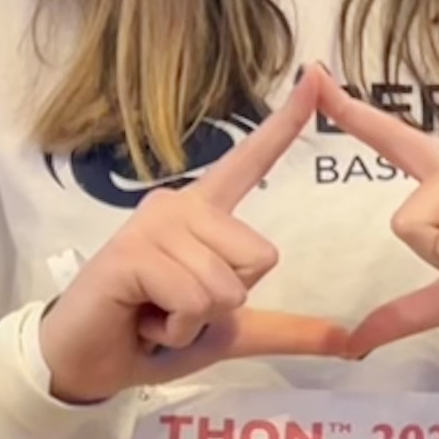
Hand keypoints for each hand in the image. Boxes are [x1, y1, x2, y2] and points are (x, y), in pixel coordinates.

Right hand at [33, 67, 355, 401]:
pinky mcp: (132, 252)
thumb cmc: (152, 336)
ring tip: (156, 314)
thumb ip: (287, 329)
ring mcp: (154, 223)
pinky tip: (142, 320)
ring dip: (196, 321)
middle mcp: (180, 204)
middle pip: (261, 258)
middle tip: (176, 308)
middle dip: (228, 304)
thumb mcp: (230, 332)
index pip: (251, 163)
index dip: (285, 124)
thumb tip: (350, 342)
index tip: (316, 73)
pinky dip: (175, 327)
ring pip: (227, 286)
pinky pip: (193, 298)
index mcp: (205, 215)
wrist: (88, 365)